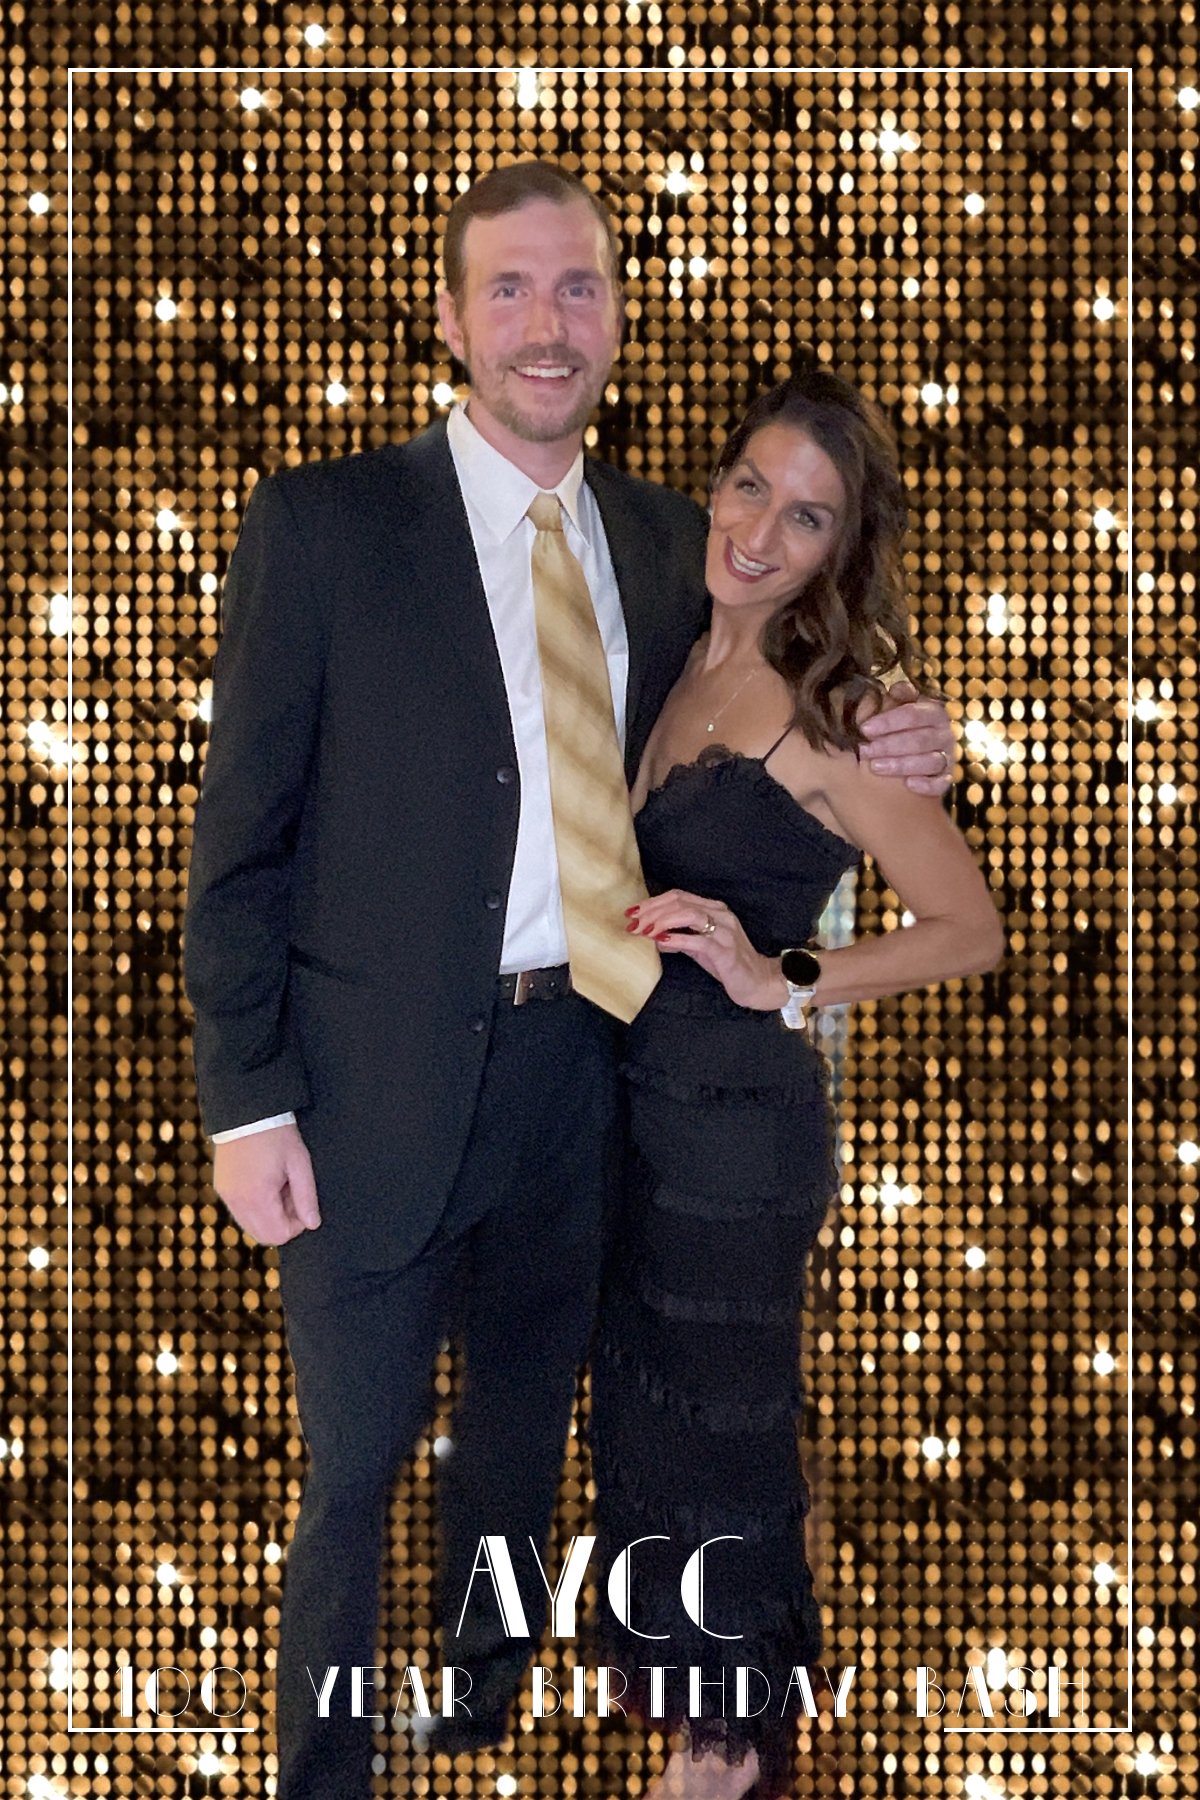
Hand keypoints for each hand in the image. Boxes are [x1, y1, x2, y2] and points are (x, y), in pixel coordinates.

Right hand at [212, 1122, 321, 1245]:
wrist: (247, 1111)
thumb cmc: (277, 1134)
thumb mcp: (299, 1163)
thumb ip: (306, 1197)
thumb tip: (312, 1224)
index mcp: (257, 1196)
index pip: (279, 1235)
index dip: (297, 1225)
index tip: (302, 1203)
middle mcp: (237, 1201)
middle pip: (263, 1235)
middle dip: (282, 1222)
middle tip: (291, 1194)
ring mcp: (226, 1195)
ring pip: (250, 1226)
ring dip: (268, 1215)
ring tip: (278, 1186)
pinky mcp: (221, 1188)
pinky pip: (240, 1211)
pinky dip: (255, 1206)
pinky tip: (264, 1182)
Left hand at [625, 890, 786, 1010]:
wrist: (757, 982)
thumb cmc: (727, 964)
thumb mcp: (699, 948)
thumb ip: (678, 939)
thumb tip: (653, 937)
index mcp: (713, 909)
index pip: (678, 896)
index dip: (653, 902)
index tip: (633, 913)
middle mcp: (720, 914)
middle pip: (680, 902)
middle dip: (652, 911)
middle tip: (633, 924)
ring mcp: (724, 931)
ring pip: (688, 914)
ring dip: (662, 921)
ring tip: (644, 932)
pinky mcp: (725, 950)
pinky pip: (698, 940)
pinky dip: (677, 939)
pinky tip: (661, 942)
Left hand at [858, 681, 954, 795]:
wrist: (917, 750)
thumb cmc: (904, 725)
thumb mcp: (903, 705)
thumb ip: (901, 695)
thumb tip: (895, 690)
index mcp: (934, 713)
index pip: (914, 715)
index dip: (889, 722)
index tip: (865, 729)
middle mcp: (945, 734)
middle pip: (920, 740)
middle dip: (890, 745)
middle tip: (865, 750)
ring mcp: (947, 757)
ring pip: (930, 762)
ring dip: (901, 765)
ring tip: (876, 767)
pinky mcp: (945, 777)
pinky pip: (941, 784)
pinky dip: (927, 785)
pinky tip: (909, 784)